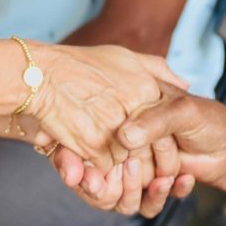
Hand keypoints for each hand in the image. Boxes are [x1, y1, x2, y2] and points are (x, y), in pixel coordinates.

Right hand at [27, 43, 186, 173]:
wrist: (40, 75)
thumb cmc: (81, 65)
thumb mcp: (125, 57)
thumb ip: (157, 69)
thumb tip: (185, 83)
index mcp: (148, 89)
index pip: (163, 125)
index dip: (154, 137)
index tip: (140, 136)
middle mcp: (137, 109)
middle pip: (147, 146)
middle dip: (137, 154)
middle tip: (115, 144)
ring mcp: (116, 130)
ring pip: (126, 160)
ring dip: (115, 160)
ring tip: (94, 141)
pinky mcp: (95, 146)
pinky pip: (105, 168)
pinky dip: (95, 164)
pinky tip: (84, 146)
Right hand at [51, 95, 225, 217]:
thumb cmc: (207, 119)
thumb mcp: (183, 111)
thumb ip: (154, 121)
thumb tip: (125, 136)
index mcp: (124, 120)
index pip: (91, 144)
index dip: (81, 162)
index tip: (84, 174)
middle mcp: (125, 148)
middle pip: (101, 177)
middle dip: (113, 183)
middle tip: (132, 174)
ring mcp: (139, 170)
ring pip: (123, 196)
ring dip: (142, 191)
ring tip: (164, 178)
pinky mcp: (154, 187)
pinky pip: (148, 202)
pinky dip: (164, 194)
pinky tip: (183, 178)